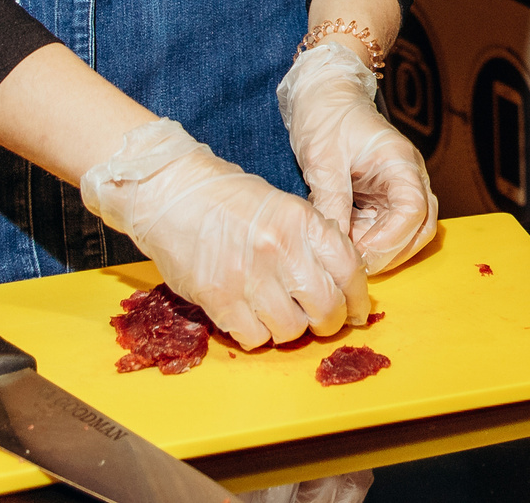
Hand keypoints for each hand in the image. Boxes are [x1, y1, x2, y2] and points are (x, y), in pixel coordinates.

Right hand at [80, 117, 368, 347]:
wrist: (170, 193)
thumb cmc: (227, 197)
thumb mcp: (284, 206)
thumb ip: (313, 239)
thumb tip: (341, 280)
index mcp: (303, 221)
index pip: (350, 271)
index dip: (358, 299)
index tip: (357, 312)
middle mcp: (281, 250)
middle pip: (326, 308)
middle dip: (328, 322)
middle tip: (319, 321)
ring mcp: (249, 277)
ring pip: (291, 330)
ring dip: (289, 330)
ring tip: (279, 315)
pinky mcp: (218, 298)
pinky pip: (253, 337)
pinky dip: (257, 335)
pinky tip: (251, 318)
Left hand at [278, 43, 438, 275]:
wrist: (324, 94)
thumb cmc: (327, 116)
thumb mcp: (323, 158)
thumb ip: (331, 200)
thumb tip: (334, 242)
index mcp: (400, 162)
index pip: (414, 210)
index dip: (390, 240)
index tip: (359, 254)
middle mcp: (407, 177)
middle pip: (421, 227)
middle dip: (391, 252)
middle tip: (354, 264)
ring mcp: (397, 188)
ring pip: (407, 232)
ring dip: (381, 249)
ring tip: (345, 252)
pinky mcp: (383, 197)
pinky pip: (386, 228)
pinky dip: (369, 241)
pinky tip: (343, 241)